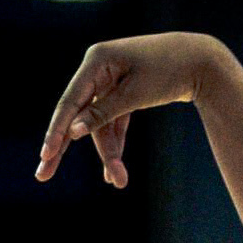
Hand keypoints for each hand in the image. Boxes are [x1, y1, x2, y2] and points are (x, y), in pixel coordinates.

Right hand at [36, 32, 225, 189]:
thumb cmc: (168, 71)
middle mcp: (98, 69)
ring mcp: (110, 82)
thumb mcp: (136, 93)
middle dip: (63, 148)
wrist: (200, 61)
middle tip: (43, 175)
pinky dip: (115, 144)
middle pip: (77, 115)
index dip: (56, 131)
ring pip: (100, 125)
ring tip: (118, 182)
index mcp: (96, 60)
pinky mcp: (123, 94)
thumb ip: (104, 113)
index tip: (46, 155)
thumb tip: (75, 132)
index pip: (70, 102)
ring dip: (108, 153)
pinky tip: (114, 172)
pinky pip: (113, 123)